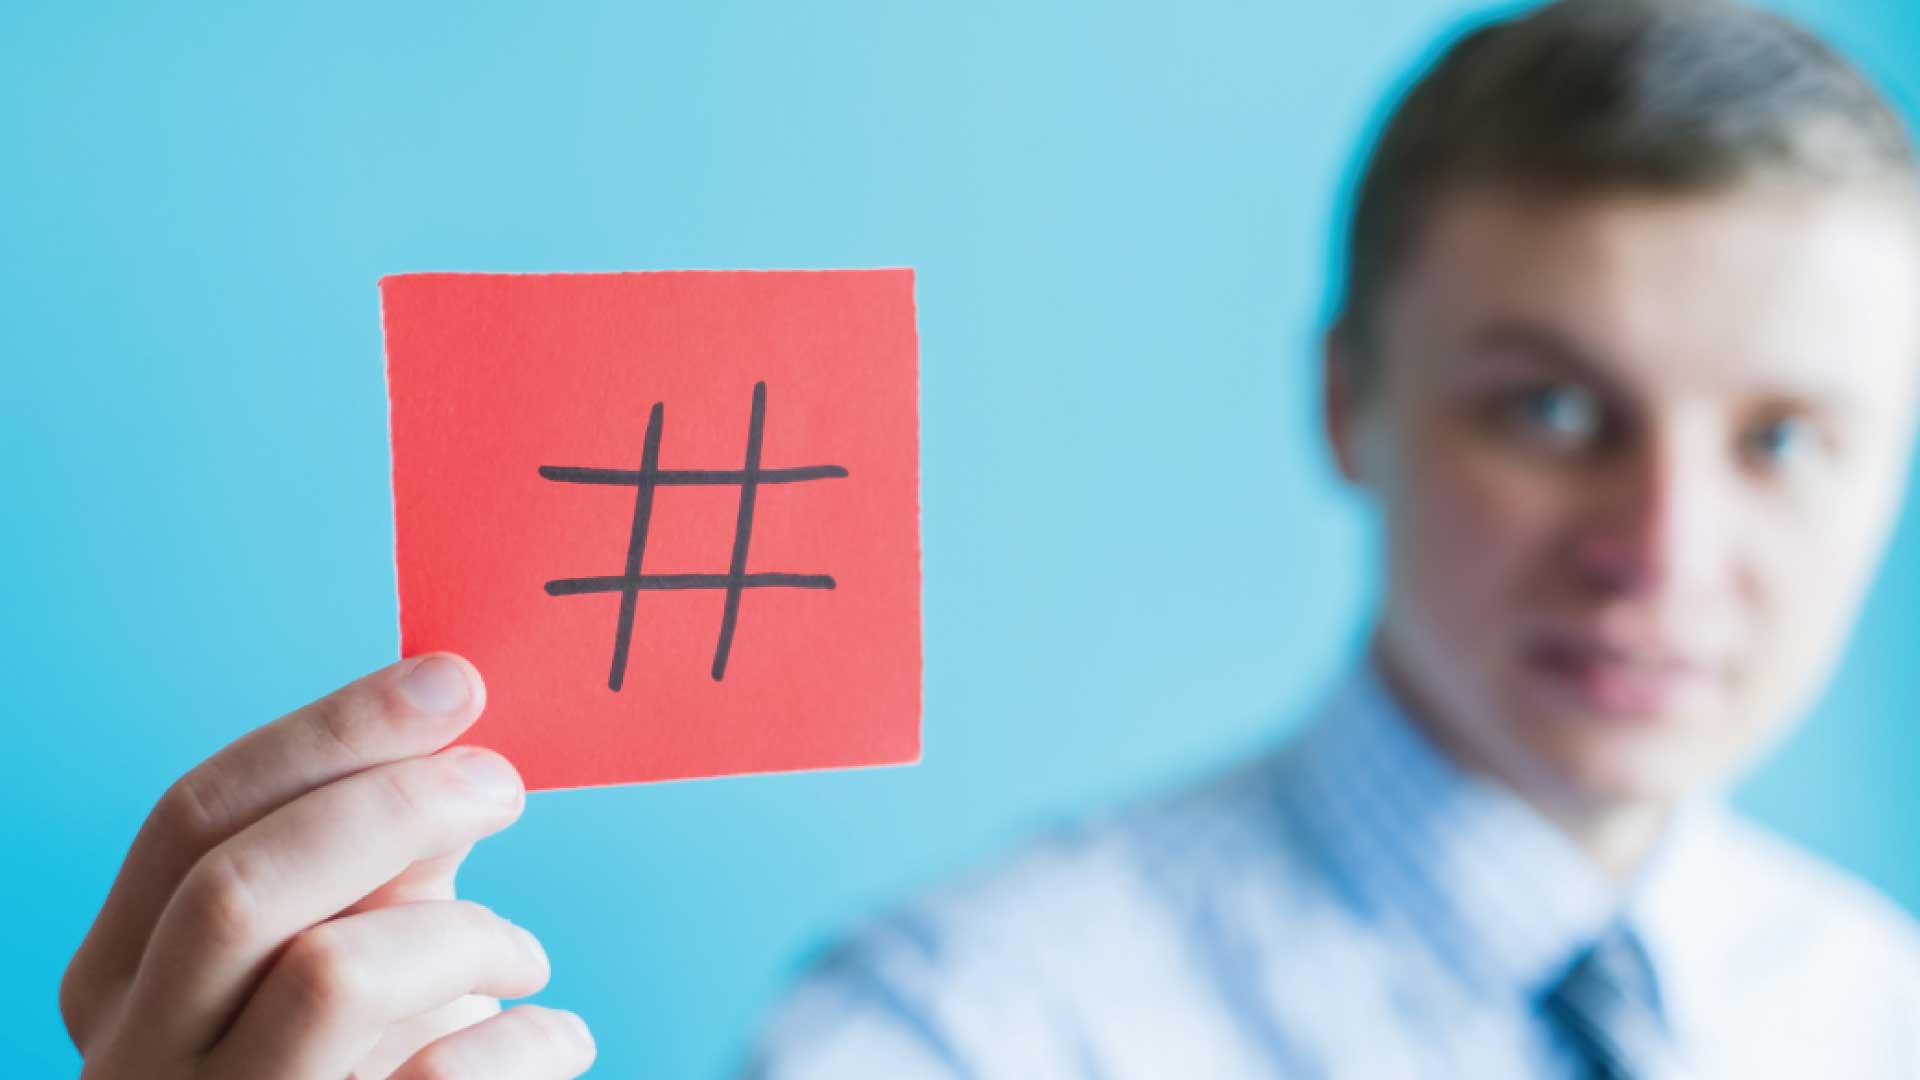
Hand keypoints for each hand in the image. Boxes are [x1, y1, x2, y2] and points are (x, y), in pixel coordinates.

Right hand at [60, 653, 596, 1078]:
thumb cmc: (355, 1051)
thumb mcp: (343, 935)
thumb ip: (371, 846)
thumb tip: (441, 721)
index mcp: (120, 971)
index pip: (194, 815)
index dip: (330, 732)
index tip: (450, 682)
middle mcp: (141, 1053)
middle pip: (239, 886)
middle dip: (393, 806)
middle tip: (502, 785)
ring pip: (331, 975)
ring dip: (465, 934)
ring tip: (523, 956)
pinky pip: (441, 1077)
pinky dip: (523, 1038)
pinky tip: (553, 1035)